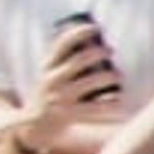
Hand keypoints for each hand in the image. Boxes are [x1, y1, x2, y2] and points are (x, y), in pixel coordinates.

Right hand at [24, 18, 118, 144]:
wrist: (33, 126)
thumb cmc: (51, 93)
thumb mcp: (50, 74)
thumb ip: (65, 59)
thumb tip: (95, 39)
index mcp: (47, 67)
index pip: (61, 44)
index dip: (79, 32)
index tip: (96, 27)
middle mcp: (52, 79)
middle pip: (81, 59)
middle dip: (100, 51)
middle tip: (111, 50)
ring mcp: (60, 97)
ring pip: (93, 81)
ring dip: (112, 75)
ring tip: (119, 75)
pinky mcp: (69, 114)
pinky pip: (98, 107)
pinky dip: (113, 102)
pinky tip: (120, 99)